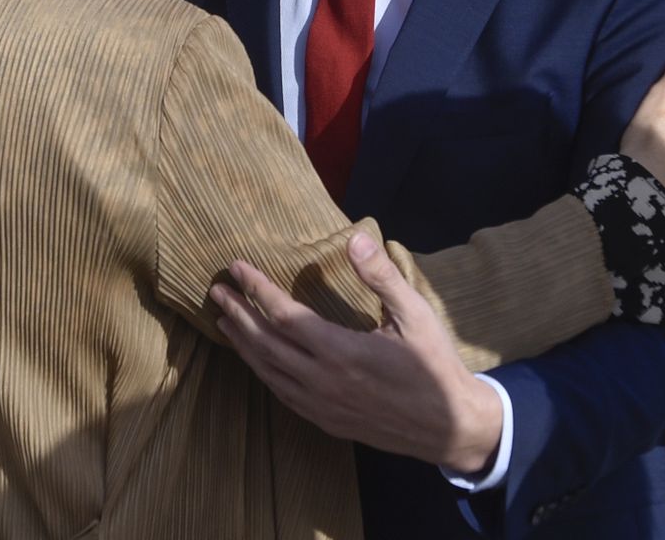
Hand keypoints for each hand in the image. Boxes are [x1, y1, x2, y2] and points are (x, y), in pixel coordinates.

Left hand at [210, 232, 502, 472]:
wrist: (449, 426)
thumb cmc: (434, 365)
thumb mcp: (415, 314)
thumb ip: (381, 276)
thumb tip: (355, 238)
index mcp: (340, 351)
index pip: (283, 316)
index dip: (256, 289)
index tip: (237, 268)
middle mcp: (322, 381)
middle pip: (264, 344)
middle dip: (237, 315)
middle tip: (216, 292)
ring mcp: (321, 405)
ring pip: (268, 372)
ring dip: (243, 345)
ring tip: (225, 321)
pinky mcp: (326, 421)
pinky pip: (282, 393)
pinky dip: (263, 371)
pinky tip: (257, 359)